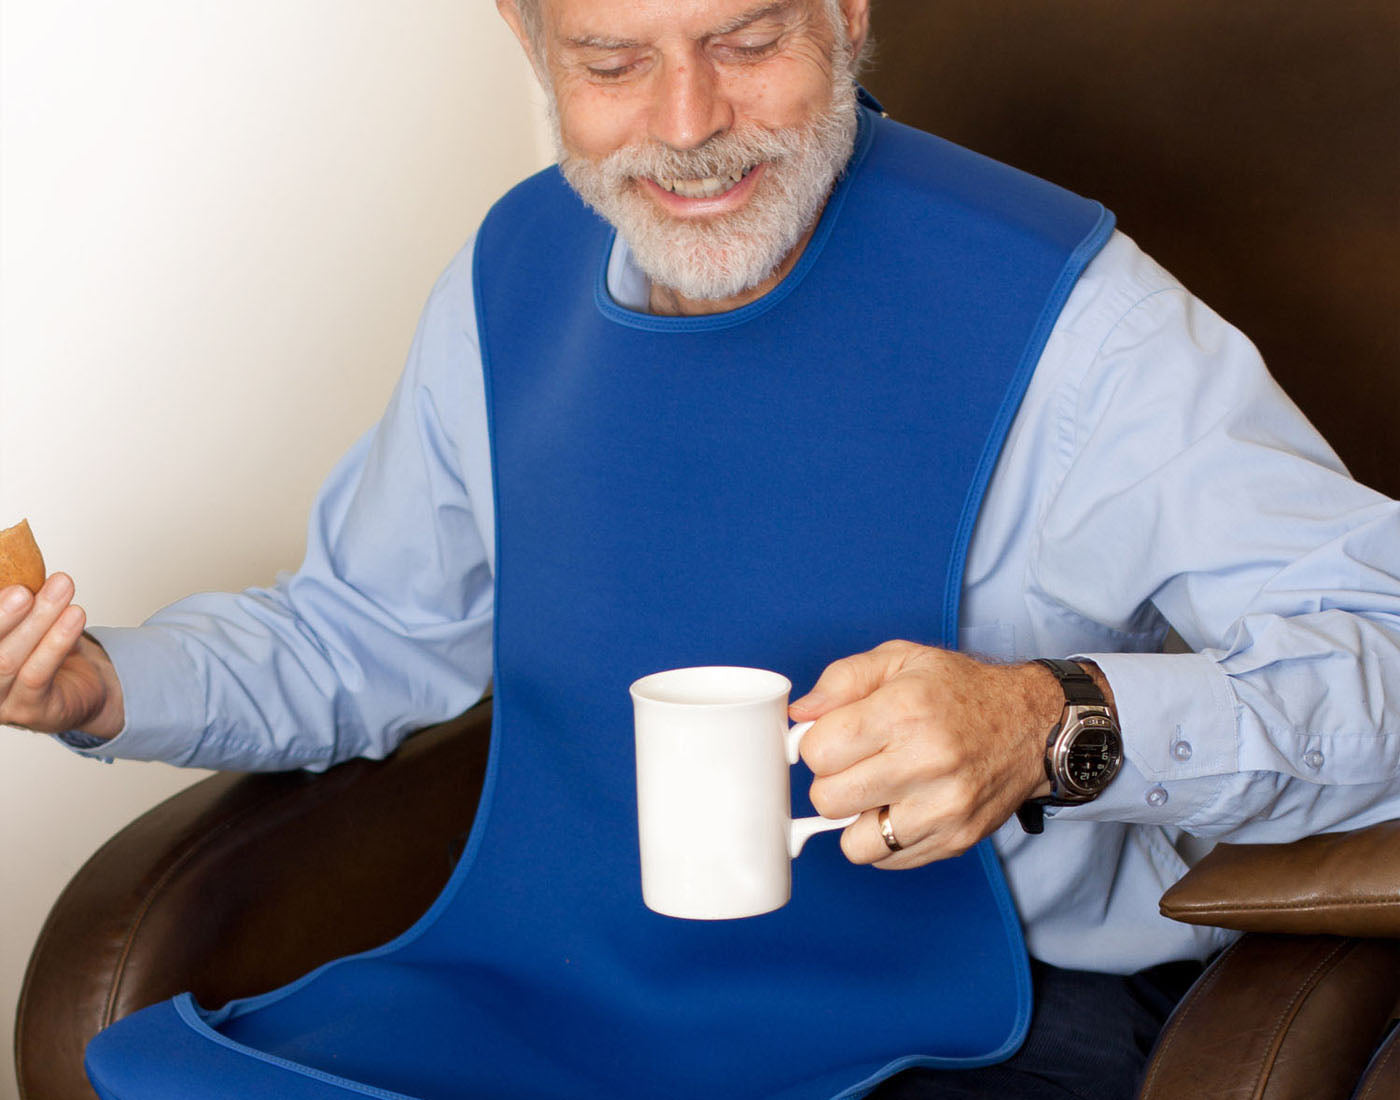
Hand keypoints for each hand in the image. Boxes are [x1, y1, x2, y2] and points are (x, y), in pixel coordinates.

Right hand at [0, 573, 123, 736]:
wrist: (86, 686)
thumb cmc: (47, 649)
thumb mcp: (28, 619)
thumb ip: (19, 600)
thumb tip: (19, 564)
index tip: (7, 582)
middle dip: (3, 614)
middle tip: (23, 590)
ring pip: (7, 660)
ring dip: (38, 621)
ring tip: (62, 590)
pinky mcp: (30, 712)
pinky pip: (38, 675)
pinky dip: (57, 642)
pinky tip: (75, 616)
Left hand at [789, 641, 1065, 868]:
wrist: (1032, 724)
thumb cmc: (961, 691)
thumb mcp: (901, 659)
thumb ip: (842, 680)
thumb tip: (799, 715)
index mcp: (905, 712)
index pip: (819, 752)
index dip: (816, 745)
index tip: (833, 738)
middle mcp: (926, 763)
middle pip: (829, 800)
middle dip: (832, 781)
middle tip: (855, 764)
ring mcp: (943, 809)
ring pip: (855, 843)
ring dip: (856, 818)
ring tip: (878, 791)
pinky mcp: (956, 840)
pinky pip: (889, 860)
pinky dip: (884, 839)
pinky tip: (902, 807)